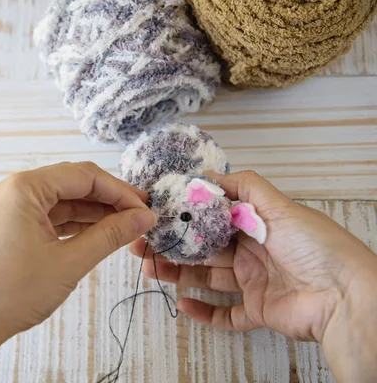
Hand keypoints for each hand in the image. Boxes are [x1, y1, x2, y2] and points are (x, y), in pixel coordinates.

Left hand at [0, 162, 156, 382]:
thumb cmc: (12, 293)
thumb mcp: (70, 262)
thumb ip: (110, 235)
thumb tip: (144, 218)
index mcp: (22, 188)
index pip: (83, 176)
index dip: (119, 191)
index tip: (146, 209)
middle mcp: (11, 189)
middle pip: (71, 184)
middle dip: (107, 200)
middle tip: (140, 216)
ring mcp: (7, 206)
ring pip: (60, 200)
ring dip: (92, 212)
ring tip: (125, 226)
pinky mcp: (7, 223)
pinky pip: (46, 214)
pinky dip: (72, 223)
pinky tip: (98, 232)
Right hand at [130, 171, 376, 379]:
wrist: (344, 296)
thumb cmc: (316, 247)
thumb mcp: (280, 207)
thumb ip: (246, 187)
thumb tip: (210, 175)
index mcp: (259, 226)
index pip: (216, 219)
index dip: (189, 216)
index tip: (161, 212)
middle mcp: (254, 252)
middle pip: (207, 248)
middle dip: (176, 245)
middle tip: (145, 242)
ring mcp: (255, 283)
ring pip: (209, 278)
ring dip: (180, 274)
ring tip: (151, 268)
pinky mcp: (258, 311)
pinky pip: (226, 315)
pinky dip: (204, 313)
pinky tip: (182, 304)